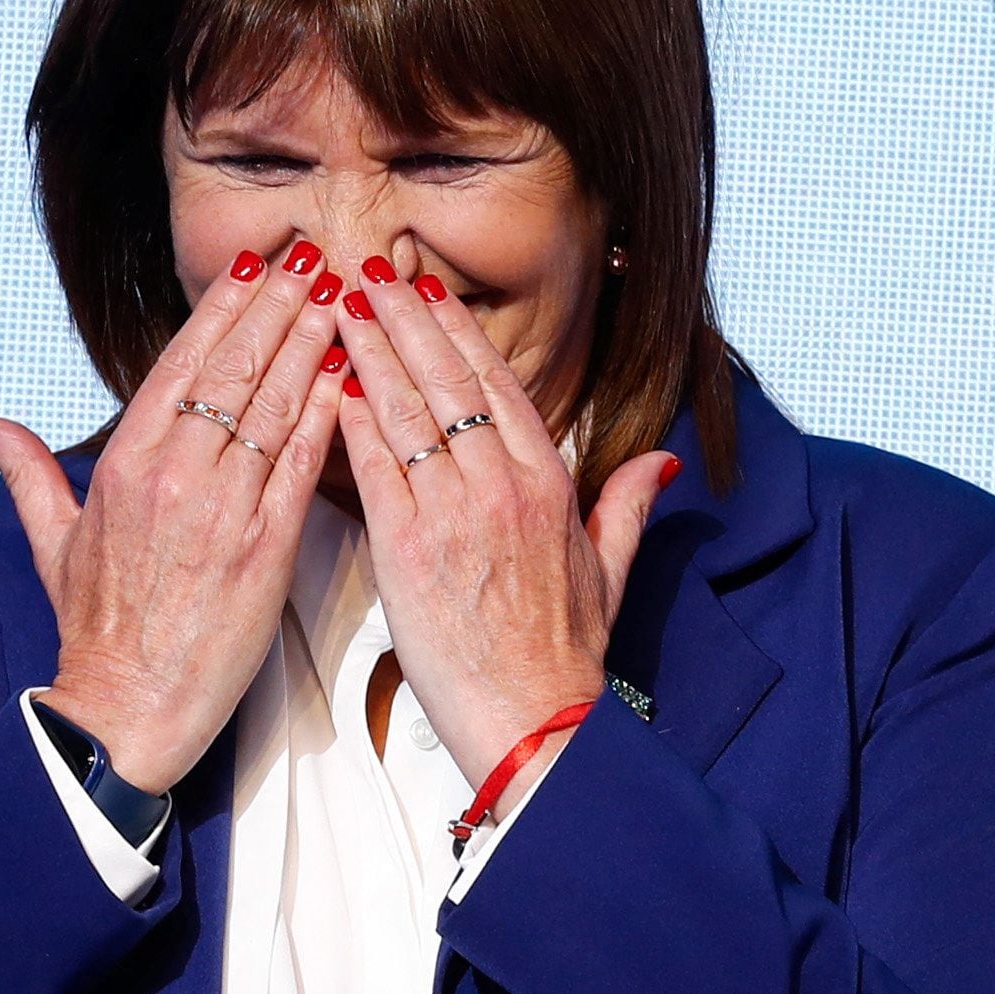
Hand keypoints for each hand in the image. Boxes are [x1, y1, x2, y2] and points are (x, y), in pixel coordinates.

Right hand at [0, 232, 345, 787]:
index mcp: (124, 462)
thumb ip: (26, 470)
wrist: (125, 708)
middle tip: (315, 257)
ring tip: (340, 297)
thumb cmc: (93, 627)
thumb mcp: (49, 541)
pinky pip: (300, 466)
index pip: (181, 361)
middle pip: (235, 367)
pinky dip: (326, 416)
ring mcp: (222, 508)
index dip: (222, 307)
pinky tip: (349, 376)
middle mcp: (174, 473)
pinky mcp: (264, 548)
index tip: (253, 263)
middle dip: (278, 305)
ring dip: (309, 344)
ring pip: (274, 405)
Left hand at [335, 242, 669, 784]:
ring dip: (371, 352)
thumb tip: (663, 464)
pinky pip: (376, 466)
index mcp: (549, 484)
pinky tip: (331, 382)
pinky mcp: (409, 549)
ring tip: (341, 308)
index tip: (429, 293)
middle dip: (407, 320)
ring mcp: (454, 513)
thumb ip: (629, 505)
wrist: (532, 720)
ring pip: (407, 411)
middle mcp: (502, 486)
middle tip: (369, 274)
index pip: (498, 386)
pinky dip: (352, 419)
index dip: (459, 333)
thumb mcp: (611, 571)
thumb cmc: (563, 653)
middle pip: (448, 381)